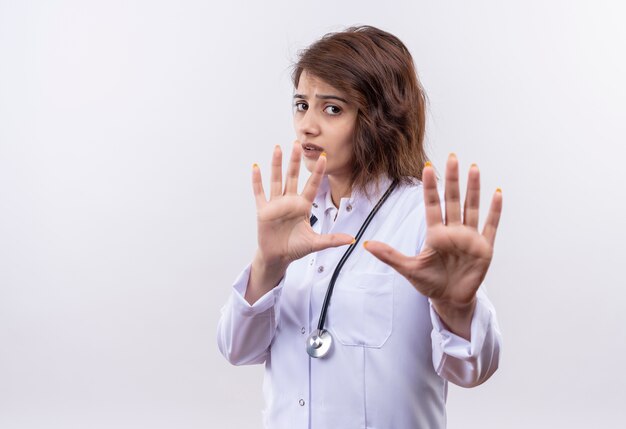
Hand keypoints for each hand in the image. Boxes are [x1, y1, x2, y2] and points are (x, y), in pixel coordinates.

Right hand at [245, 142, 353, 303]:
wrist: (278, 257)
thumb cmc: (295, 248)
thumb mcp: (315, 243)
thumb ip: (332, 240)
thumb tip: (352, 239)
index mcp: (303, 206)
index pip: (312, 185)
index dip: (318, 172)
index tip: (324, 157)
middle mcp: (290, 201)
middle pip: (293, 177)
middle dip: (295, 161)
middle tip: (298, 143)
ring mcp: (276, 204)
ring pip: (276, 180)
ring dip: (276, 164)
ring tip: (278, 148)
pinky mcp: (263, 210)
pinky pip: (259, 193)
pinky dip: (257, 180)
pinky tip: (256, 167)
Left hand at [364, 154, 502, 338]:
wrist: (450, 300)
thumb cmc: (430, 283)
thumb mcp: (408, 269)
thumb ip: (389, 255)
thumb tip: (366, 244)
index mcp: (435, 234)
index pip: (432, 206)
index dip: (430, 188)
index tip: (426, 169)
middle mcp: (453, 231)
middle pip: (452, 200)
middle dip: (452, 180)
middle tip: (452, 158)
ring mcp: (469, 238)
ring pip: (471, 208)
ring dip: (473, 189)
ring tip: (474, 168)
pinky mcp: (484, 248)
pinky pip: (490, 226)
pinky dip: (495, 211)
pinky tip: (497, 193)